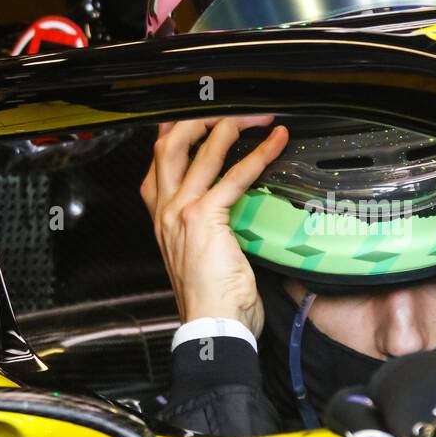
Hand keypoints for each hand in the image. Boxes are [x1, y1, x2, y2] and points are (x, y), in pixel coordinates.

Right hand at [141, 116, 288, 336]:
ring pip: (201, 150)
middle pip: (170, 144)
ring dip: (232, 127)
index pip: (159, 161)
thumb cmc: (213, 300)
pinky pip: (234, 176)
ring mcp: (181, 212)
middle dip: (200, 118)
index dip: (177, 132)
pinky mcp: (205, 217)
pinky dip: (259, 155)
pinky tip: (276, 142)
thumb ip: (208, 225)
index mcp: (162, 218)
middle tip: (232, 110)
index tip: (200, 116)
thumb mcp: (202, 254)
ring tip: (260, 118)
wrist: (210, 326)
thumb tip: (233, 205)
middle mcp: (165, 210)